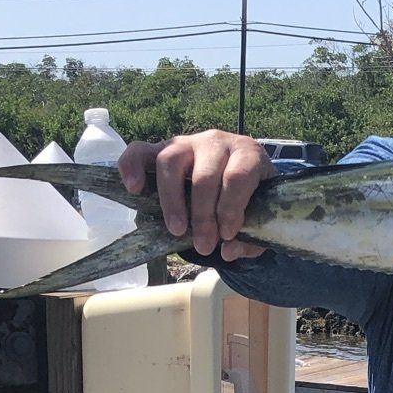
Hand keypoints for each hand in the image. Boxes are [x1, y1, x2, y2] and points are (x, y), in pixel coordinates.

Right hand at [118, 131, 272, 260]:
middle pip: (204, 175)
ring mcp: (187, 143)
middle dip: (203, 216)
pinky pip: (140, 150)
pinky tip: (133, 189)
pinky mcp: (163, 150)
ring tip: (176, 230)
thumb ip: (250, 238)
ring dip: (172, 201)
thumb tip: (228, 250)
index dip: (231, 208)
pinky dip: (132, 166)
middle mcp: (217, 142)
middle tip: (204, 245)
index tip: (227, 236)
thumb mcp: (261, 218)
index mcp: (247, 154)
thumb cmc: (250, 199)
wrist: (238, 178)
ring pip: (171, 162)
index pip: (237, 176)